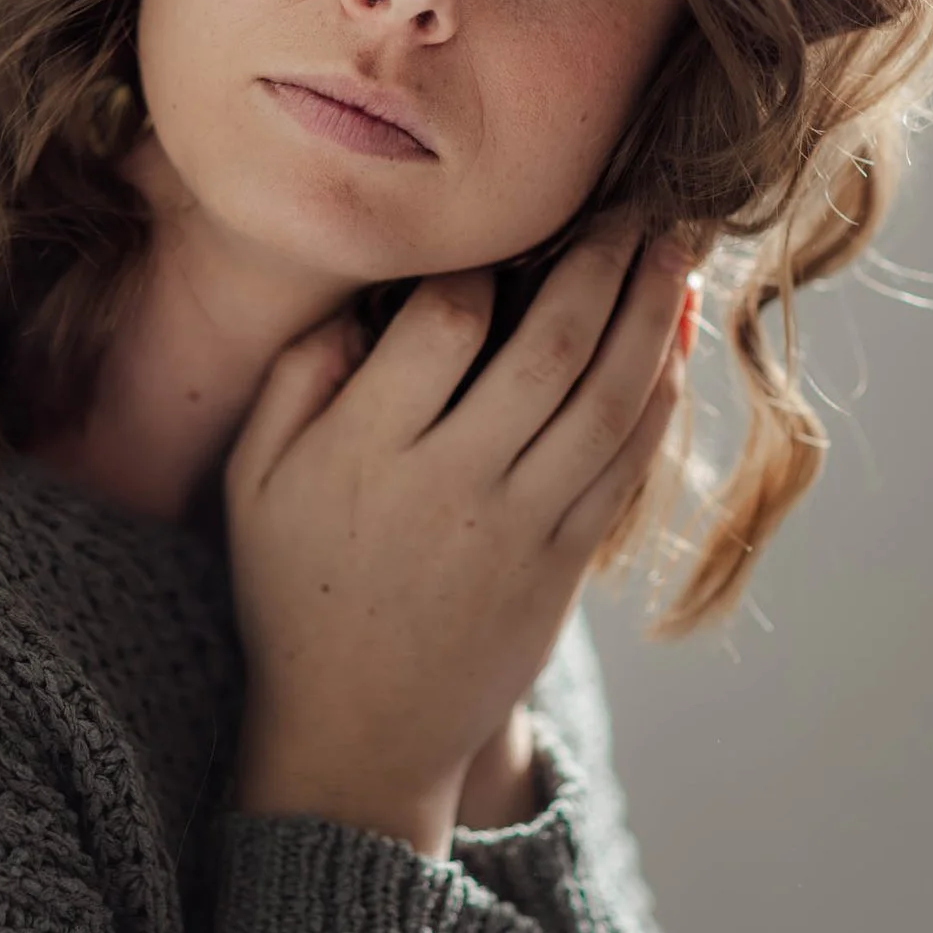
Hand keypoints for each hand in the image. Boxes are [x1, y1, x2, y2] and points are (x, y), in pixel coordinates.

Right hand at [224, 210, 695, 858]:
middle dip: (602, 261)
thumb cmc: (296, 589)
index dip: (482, 263)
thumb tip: (365, 299)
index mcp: (366, 450)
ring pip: (607, 400)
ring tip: (677, 249)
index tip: (503, 227)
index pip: (444, 322)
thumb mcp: (254, 481)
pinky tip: (671, 345)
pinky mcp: (562, 565)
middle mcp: (451, 484)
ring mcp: (518, 527)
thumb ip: (297, 378)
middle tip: (635, 201)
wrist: (357, 731)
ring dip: (652, 317)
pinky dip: (657, 398)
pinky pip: (625, 465)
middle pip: (550, 347)